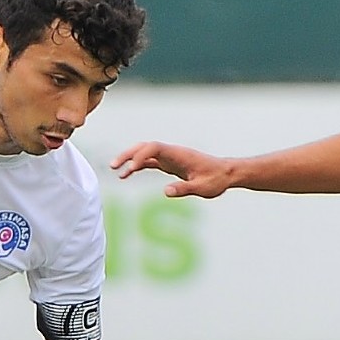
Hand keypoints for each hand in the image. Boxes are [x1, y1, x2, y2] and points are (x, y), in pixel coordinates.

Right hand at [109, 142, 234, 197]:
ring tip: (115, 171)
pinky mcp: (170, 164)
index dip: (140, 156)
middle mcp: (172, 153)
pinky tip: (127, 174)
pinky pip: (150, 162)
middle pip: (145, 147)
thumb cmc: (216, 180)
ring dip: (130, 159)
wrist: (226, 173)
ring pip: (145, 153)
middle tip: (113, 166)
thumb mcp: (202, 187)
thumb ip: (184, 188)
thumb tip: (166, 192)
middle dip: (128, 154)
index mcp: (179, 154)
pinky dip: (138, 166)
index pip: (154, 148)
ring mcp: (170, 157)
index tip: (131, 169)